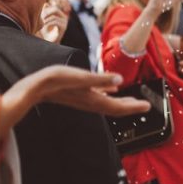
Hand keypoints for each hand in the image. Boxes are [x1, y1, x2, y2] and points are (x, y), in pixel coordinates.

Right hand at [2, 65, 150, 120]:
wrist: (34, 88)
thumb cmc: (56, 81)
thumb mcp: (80, 76)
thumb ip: (101, 79)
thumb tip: (120, 80)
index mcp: (94, 99)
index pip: (118, 106)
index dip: (134, 107)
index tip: (148, 106)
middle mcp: (91, 102)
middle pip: (115, 107)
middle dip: (131, 106)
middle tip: (145, 105)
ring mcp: (84, 99)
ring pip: (108, 102)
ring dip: (122, 102)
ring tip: (132, 100)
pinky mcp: (78, 94)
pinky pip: (99, 96)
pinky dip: (109, 94)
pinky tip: (112, 88)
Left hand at [39, 3, 68, 42]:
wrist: (47, 41)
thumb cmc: (43, 30)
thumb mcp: (42, 19)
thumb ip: (44, 12)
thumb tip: (46, 3)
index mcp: (58, 13)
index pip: (53, 6)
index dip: (45, 8)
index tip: (39, 14)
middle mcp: (63, 16)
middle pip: (55, 8)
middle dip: (46, 13)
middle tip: (40, 18)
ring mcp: (64, 22)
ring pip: (54, 16)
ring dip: (46, 20)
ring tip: (41, 24)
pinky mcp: (63, 27)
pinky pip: (56, 22)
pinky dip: (48, 23)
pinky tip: (44, 26)